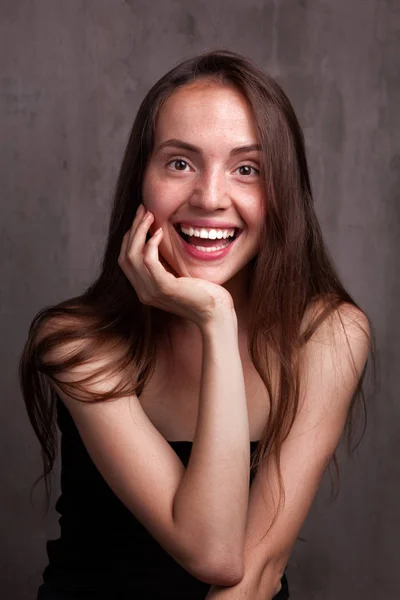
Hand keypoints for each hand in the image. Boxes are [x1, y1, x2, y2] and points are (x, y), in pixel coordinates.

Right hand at [118, 204, 235, 328]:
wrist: (215, 313)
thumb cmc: (202, 294)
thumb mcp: (177, 276)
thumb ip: (164, 264)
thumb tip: (157, 239)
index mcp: (144, 289)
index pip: (126, 259)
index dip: (130, 237)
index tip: (141, 217)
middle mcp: (143, 292)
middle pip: (125, 256)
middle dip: (132, 229)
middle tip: (143, 209)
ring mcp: (151, 291)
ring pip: (132, 256)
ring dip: (139, 231)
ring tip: (149, 215)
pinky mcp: (164, 287)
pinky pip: (148, 261)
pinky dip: (150, 244)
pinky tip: (159, 233)